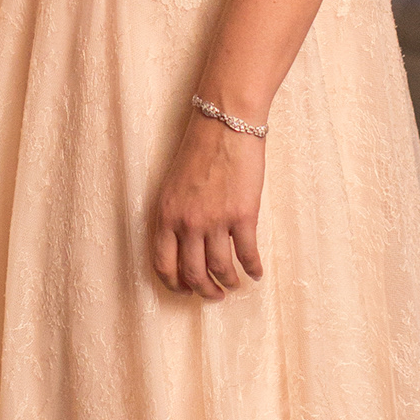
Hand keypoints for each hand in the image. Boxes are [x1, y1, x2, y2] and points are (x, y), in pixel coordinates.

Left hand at [152, 111, 265, 300]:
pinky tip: (256, 272)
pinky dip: (252, 268)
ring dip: (229, 283)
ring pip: (220, 269)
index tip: (185, 290)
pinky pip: (247, 254)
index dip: (174, 284)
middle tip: (214, 295)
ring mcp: (215, 221)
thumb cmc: (200, 150)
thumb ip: (174, 215)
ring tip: (235, 285)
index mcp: (165, 215)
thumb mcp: (173, 185)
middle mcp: (186, 223)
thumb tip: (184, 244)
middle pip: (193, 273)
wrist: (225, 125)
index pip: (163, 264)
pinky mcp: (242, 216)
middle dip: (204, 291)